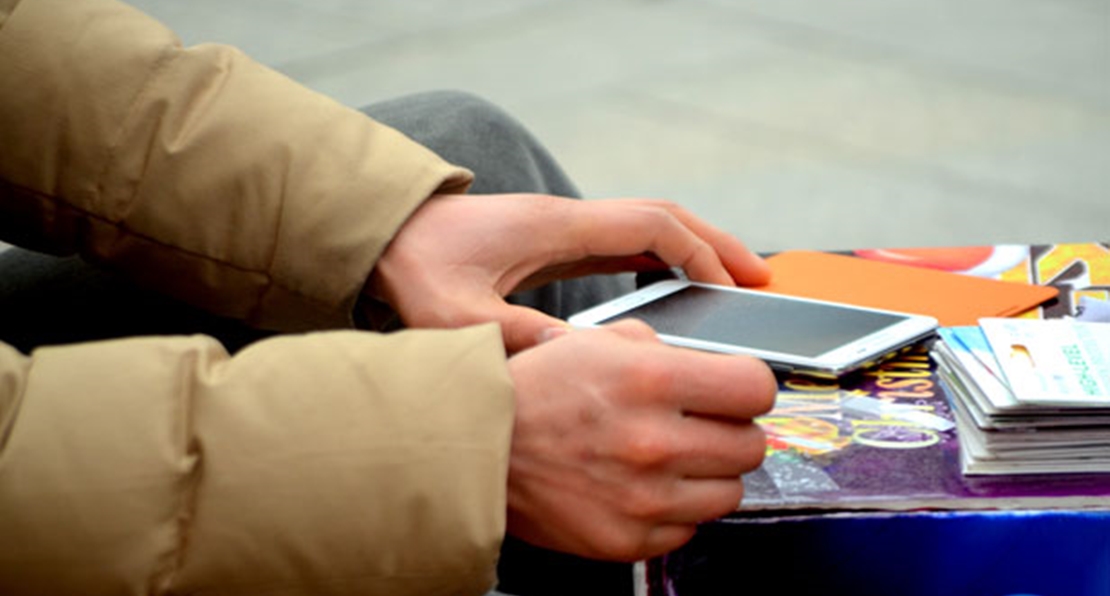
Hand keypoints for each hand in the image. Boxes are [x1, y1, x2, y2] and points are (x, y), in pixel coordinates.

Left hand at [368, 194, 769, 351]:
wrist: (383, 236)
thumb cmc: (416, 270)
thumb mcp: (462, 316)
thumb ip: (519, 338)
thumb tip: (585, 364)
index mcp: (558, 229)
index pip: (652, 226)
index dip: (702, 252)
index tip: (735, 285)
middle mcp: (569, 221)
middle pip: (664, 219)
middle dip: (716, 246)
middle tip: (761, 280)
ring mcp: (563, 229)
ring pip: (648, 229)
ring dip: (693, 251)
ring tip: (732, 286)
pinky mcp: (552, 244)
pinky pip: (624, 244)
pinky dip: (660, 260)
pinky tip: (672, 289)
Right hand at [505, 320, 775, 560]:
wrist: (478, 450)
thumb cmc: (533, 393)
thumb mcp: (595, 341)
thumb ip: (660, 348)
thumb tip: (710, 367)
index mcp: (651, 381)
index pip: (756, 388)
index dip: (749, 386)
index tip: (737, 391)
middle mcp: (654, 442)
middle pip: (752, 445)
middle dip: (732, 431)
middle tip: (701, 425)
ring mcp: (644, 499)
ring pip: (729, 492)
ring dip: (709, 475)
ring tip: (671, 459)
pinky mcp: (629, 540)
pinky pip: (689, 528)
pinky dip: (675, 510)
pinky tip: (644, 488)